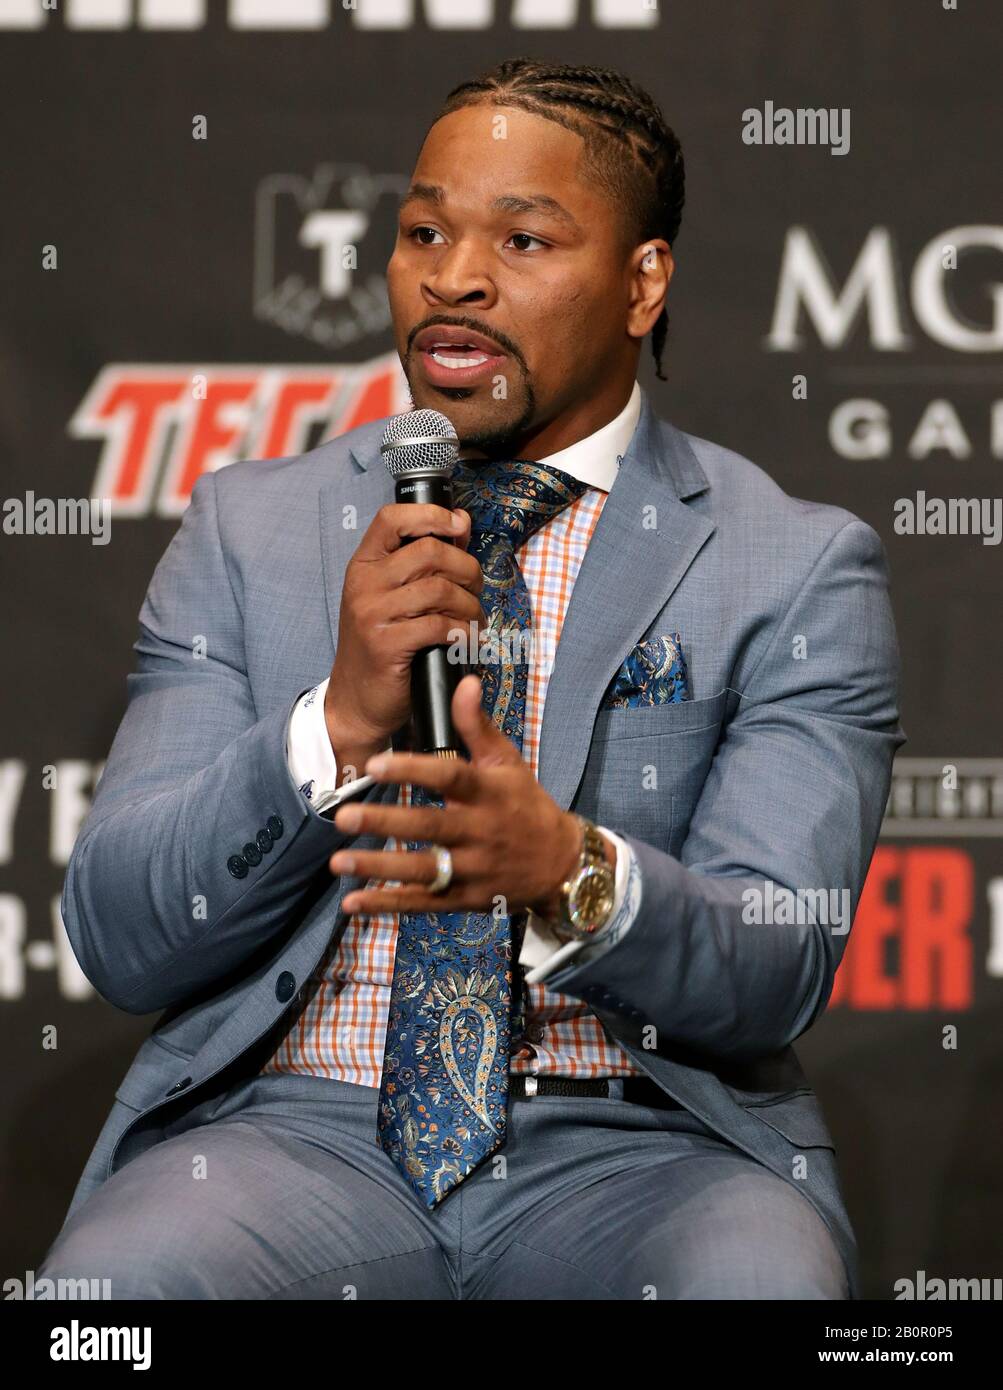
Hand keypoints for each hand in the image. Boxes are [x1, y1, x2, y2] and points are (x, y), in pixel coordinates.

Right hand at [323, 502, 483, 778]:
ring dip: (469, 604)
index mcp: (363, 564)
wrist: (357, 700)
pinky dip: (462, 632)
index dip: (432, 514)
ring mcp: (373, 614)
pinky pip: (440, 626)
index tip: (459, 526)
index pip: (392, 518)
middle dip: (466, 568)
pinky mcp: (387, 644)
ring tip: (473, 619)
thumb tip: (461, 524)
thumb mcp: (391, 596)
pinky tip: (465, 640)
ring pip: (440, 589)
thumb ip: (422, 562)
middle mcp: (364, 584)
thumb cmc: (383, 644)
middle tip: (475, 587)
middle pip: (429, 551)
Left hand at [328, 674, 582, 916]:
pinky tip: (352, 902)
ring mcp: (473, 869)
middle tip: (344, 816)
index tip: (376, 763)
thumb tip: (464, 682)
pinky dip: (387, 904)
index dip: (413, 769)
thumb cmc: (526, 805)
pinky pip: (422, 903)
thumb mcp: (508, 762)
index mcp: (488, 793)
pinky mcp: (464, 899)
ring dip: (378, 869)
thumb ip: (477, 726)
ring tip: (338, 862)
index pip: (449, 777)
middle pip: (429, 827)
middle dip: (385, 823)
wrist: (561, 864)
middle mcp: (480, 833)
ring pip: (422, 870)